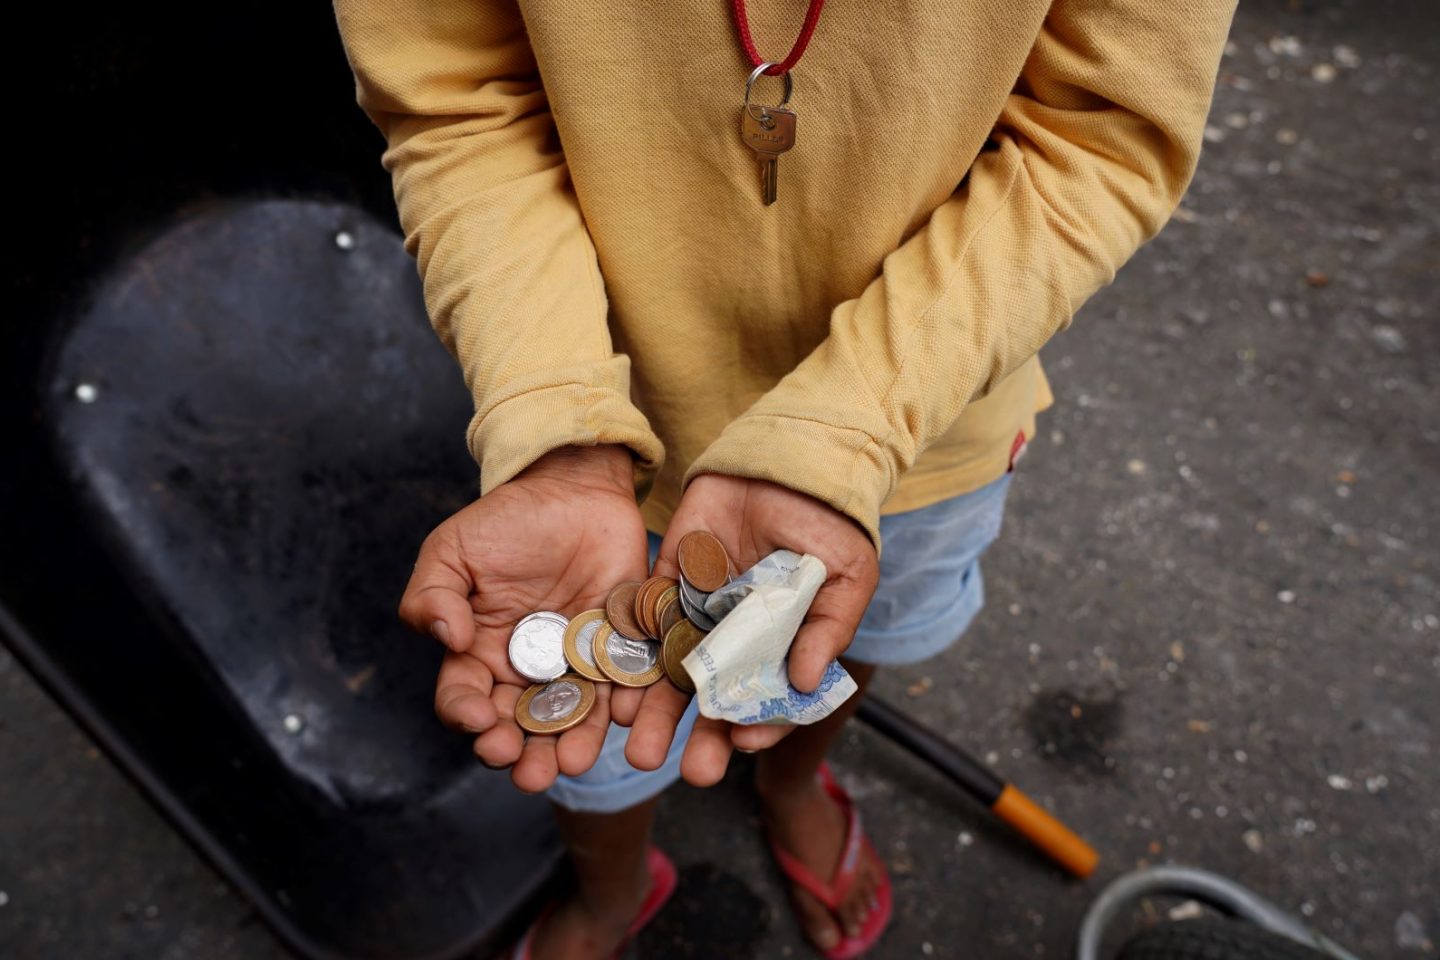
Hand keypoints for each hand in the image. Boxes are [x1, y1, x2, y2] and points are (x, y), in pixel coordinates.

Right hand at [398, 445, 649, 792]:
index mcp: (480, 655)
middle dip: (523, 753)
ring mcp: (576, 664)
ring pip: (575, 716)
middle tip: (527, 770)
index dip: (468, 716)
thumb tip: (447, 638)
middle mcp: (527, 670)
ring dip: (572, 744)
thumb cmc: (505, 522)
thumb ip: (434, 596)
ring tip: (572, 762)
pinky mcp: (621, 649)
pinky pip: (625, 685)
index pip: (466, 699)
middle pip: (520, 725)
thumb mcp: (452, 551)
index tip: (479, 720)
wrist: (574, 490)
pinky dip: (626, 704)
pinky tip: (625, 717)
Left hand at [613, 474, 878, 785]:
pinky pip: (643, 622)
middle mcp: (734, 642)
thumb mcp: (846, 577)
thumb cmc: (829, 525)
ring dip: (654, 711)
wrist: (790, 464)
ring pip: (669, 673)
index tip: (741, 742)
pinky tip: (614, 684)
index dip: (756, 725)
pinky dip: (628, 653)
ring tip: (637, 748)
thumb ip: (827, 629)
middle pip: (712, 699)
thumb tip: (803, 684)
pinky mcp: (665, 583)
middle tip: (689, 774)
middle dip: (699, 737)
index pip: (765, 701)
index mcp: (779, 649)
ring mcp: (697, 615)